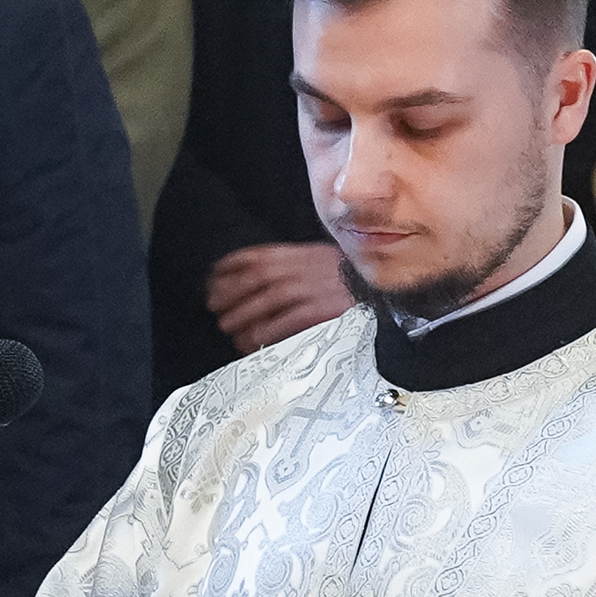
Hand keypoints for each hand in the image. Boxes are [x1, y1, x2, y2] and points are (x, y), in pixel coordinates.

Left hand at [206, 242, 351, 353]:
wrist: (384, 291)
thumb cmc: (349, 279)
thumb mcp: (320, 261)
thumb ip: (291, 264)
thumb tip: (256, 276)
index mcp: (299, 254)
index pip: (254, 256)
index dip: (227, 268)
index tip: (211, 280)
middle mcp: (301, 269)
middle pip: (254, 278)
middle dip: (229, 294)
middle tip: (215, 309)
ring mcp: (311, 289)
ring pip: (265, 301)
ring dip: (241, 315)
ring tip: (227, 327)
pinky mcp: (320, 311)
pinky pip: (284, 323)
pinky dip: (264, 333)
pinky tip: (251, 341)